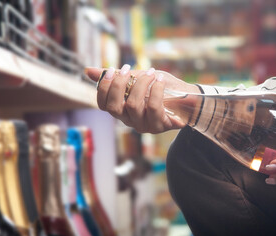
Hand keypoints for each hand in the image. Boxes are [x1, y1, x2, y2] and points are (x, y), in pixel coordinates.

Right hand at [85, 65, 199, 132]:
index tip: (113, 71)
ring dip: (141, 85)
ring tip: (152, 73)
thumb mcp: (138, 77)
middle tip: (128, 69)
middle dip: (119, 86)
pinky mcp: (160, 126)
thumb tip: (87, 71)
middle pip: (114, 108)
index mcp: (122, 109)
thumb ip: (116, 76)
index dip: (104, 88)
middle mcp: (130, 120)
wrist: (188, 95)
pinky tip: (160, 80)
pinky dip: (156, 91)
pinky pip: (153, 108)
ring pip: (133, 106)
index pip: (103, 105)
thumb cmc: (161, 87)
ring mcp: (145, 125)